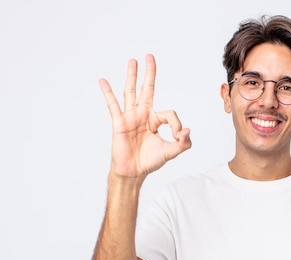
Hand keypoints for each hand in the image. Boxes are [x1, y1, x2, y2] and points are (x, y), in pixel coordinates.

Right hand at [99, 54, 191, 178]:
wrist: (133, 172)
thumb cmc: (150, 161)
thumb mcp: (171, 152)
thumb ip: (183, 143)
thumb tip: (187, 131)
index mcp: (155, 120)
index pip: (169, 113)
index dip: (176, 124)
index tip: (178, 136)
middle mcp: (143, 115)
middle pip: (147, 89)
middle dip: (150, 73)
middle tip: (150, 56)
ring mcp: (130, 117)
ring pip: (131, 92)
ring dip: (132, 76)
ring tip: (133, 61)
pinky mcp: (119, 122)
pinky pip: (113, 105)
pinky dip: (108, 93)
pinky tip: (103, 81)